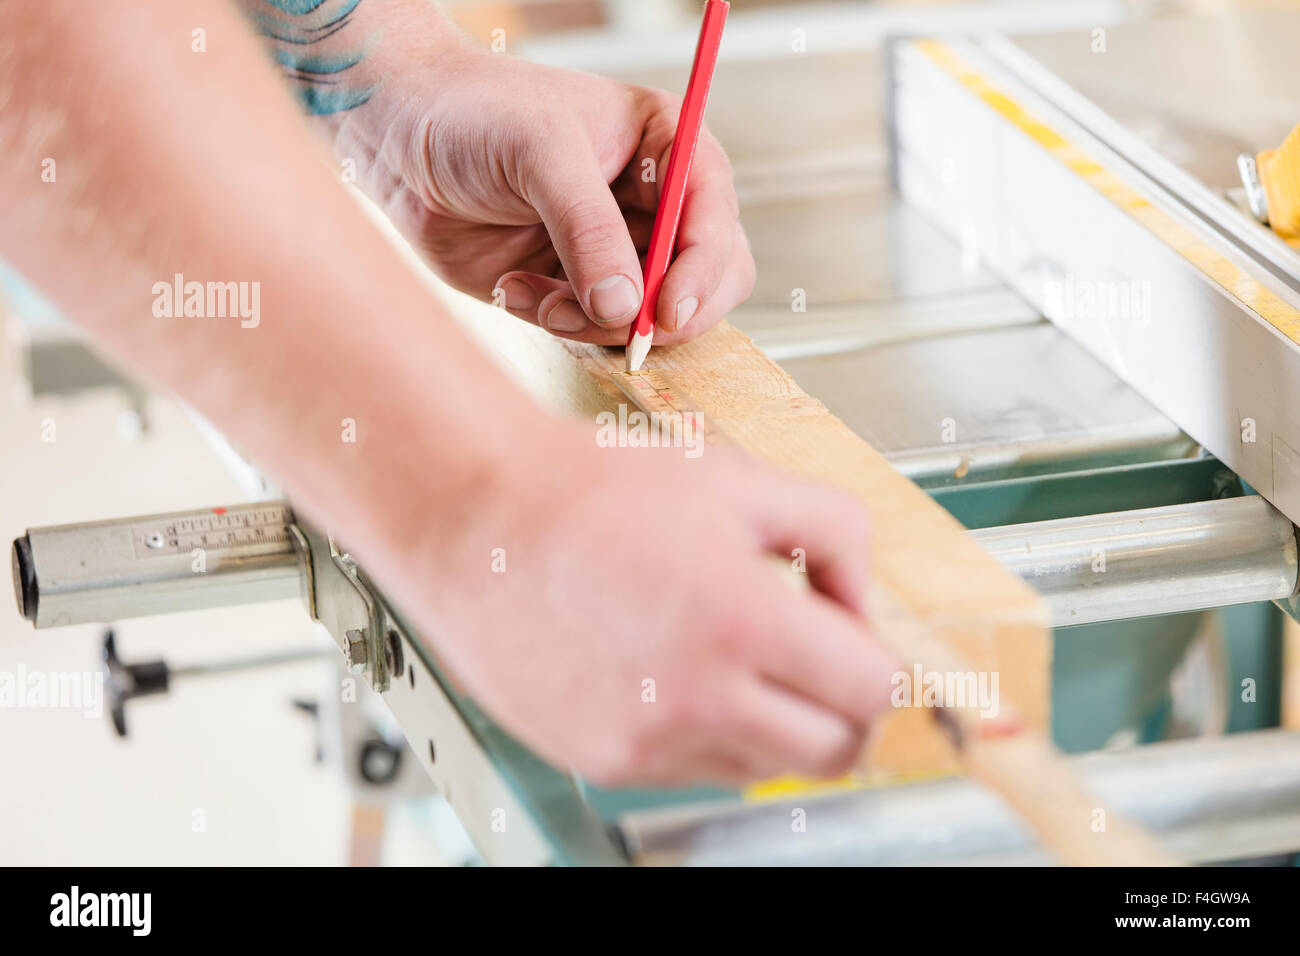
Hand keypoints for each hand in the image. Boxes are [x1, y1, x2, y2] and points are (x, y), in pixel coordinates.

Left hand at [386, 47, 754, 345]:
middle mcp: (653, 204)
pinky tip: (513, 287)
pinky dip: (558, 322)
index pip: (715, 218)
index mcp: (667, 148)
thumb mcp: (540, 152)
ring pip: (651, 317)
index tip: (666, 310)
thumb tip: (627, 306)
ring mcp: (616, 250)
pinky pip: (594, 330)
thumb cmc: (474, 112)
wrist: (398, 139)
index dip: (702, 269)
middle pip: (707, 280)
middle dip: (663, 313)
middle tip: (619, 326)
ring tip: (538, 297)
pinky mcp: (575, 286)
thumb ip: (588, 229)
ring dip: (597, 323)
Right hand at [414, 425, 896, 786]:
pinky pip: (694, 771)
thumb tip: (858, 597)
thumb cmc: (585, 488)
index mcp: (739, 618)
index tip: (858, 642)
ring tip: (734, 654)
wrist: (470, 514)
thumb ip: (833, 531)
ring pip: (767, 770)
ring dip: (776, 723)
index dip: (877, 660)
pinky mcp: (602, 759)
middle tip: (822, 664)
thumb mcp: (734, 476)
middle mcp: (694, 696)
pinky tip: (678, 669)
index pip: (871, 688)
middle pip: (834, 751)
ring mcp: (645, 740)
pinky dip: (710, 733)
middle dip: (845, 707)